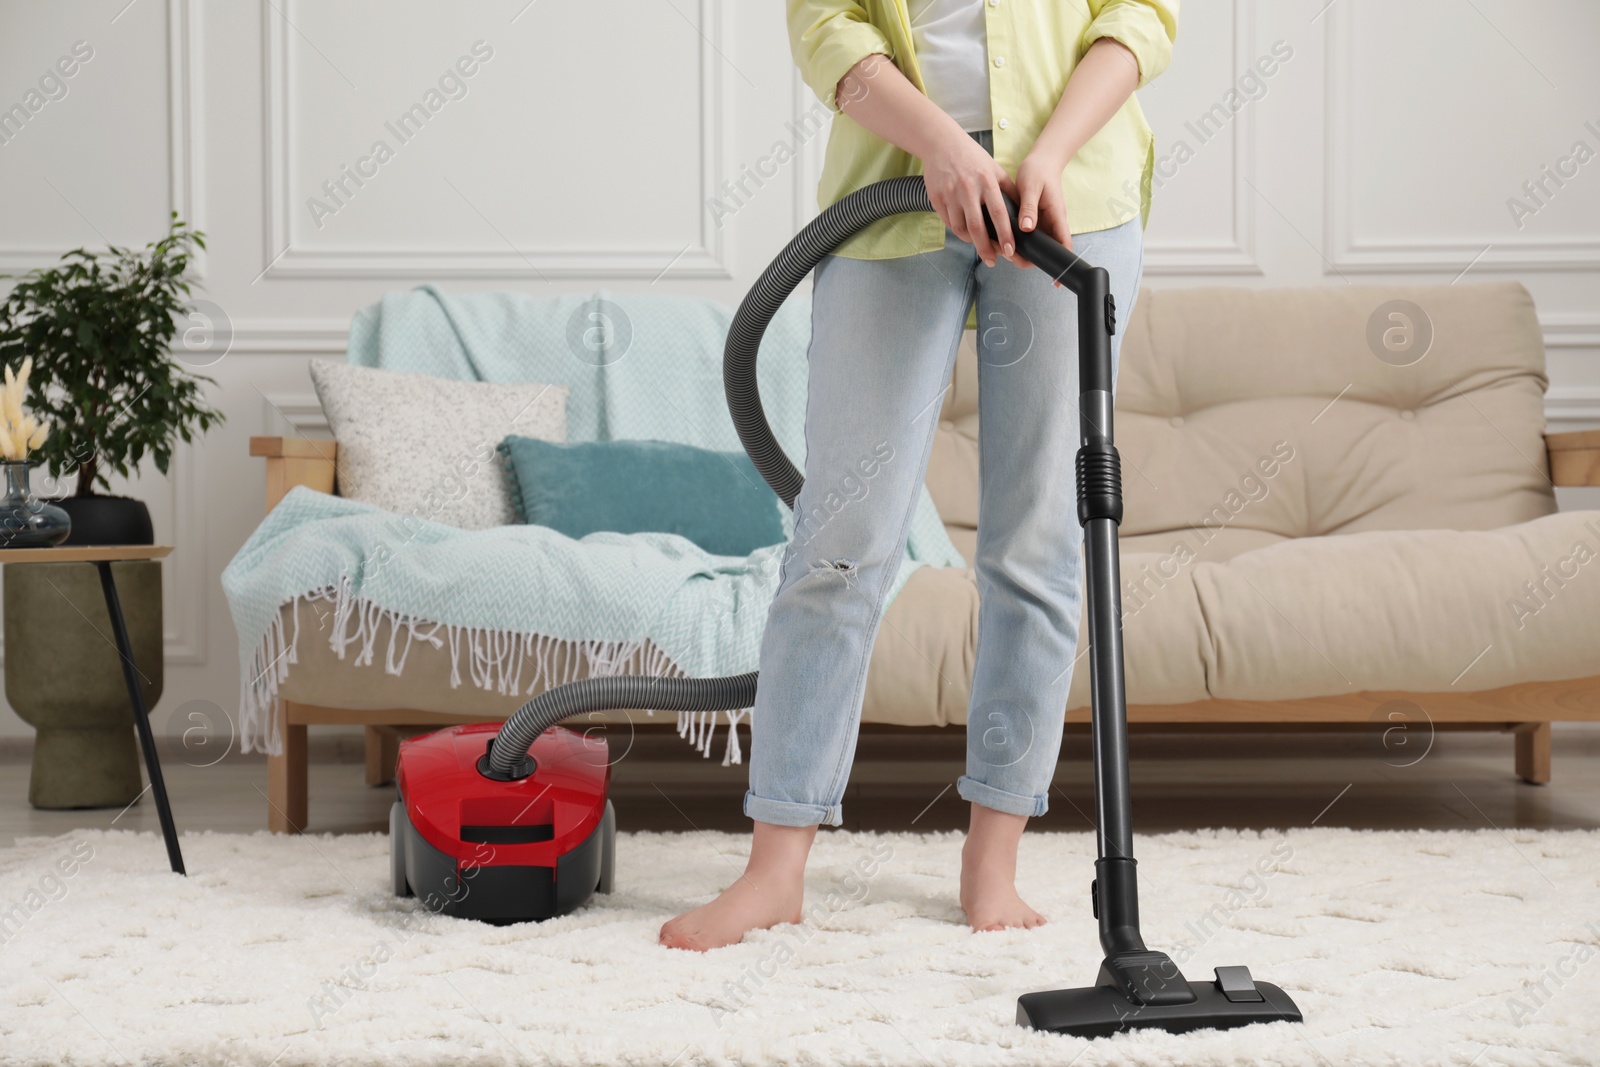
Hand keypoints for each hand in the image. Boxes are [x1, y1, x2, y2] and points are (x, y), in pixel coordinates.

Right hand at [920, 127, 1020, 267]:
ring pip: (960, 228)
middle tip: (992, 262)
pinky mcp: (936, 198)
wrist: (941, 144)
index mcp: (986, 181)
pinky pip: (948, 222)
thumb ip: (1007, 189)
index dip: (1005, 235)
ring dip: (970, 241)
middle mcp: (968, 189)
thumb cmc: (972, 157)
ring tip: (979, 246)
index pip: (998, 214)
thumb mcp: (994, 168)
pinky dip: (957, 230)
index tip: (1010, 251)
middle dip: (986, 248)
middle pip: (977, 227)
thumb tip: (1022, 211)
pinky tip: (965, 232)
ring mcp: (950, 194)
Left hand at [1012, 146, 1073, 282]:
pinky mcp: (1035, 220)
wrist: (1041, 161)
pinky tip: (1004, 239)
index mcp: (1056, 216)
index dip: (1062, 263)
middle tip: (1012, 257)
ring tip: (1003, 248)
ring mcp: (1044, 223)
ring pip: (1036, 245)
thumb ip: (1029, 207)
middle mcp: (1052, 223)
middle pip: (1047, 250)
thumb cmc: (1038, 172)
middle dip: (1031, 259)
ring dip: (1022, 251)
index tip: (1058, 280)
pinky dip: (1018, 240)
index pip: (1063, 244)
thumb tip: (1027, 228)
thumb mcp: (1031, 187)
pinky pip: (1028, 236)